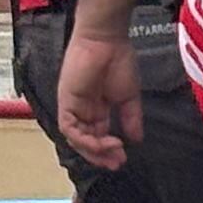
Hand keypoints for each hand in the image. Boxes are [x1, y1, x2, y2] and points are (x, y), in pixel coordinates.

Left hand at [55, 27, 141, 172]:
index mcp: (96, 108)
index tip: (123, 158)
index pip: (98, 135)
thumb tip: (137, 139)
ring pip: (76, 139)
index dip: (108, 150)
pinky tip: (103, 141)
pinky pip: (70, 129)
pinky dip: (85, 139)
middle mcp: (82, 110)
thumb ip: (131, 118)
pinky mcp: (66, 102)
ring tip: (114, 151)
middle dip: (100, 155)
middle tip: (116, 163)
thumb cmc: (118, 60)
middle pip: (86, 141)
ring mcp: (72, 106)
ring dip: (94, 150)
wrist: (106, 40)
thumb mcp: (129, 95)